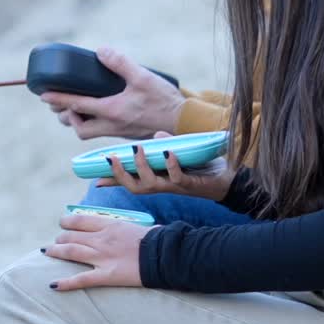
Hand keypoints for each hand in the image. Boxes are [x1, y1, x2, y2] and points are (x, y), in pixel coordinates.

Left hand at [41, 47, 184, 139]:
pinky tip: (99, 109)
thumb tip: (101, 51)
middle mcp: (112, 125)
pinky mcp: (126, 134)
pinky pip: (102, 131)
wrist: (184, 122)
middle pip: (79, 129)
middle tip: (62, 102)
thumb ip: (120, 63)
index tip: (43, 95)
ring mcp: (119, 132)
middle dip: (67, 116)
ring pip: (89, 133)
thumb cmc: (164, 101)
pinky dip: (93, 121)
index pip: (77, 105)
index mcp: (112, 111)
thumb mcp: (143, 77)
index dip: (58, 99)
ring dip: (79, 121)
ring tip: (78, 106)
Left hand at [43, 211, 149, 290]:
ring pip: (70, 251)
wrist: (164, 255)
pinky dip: (65, 282)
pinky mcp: (106, 275)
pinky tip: (52, 284)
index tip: (63, 223)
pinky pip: (81, 279)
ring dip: (56, 251)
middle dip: (61, 238)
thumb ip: (127, 228)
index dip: (67, 221)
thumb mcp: (139, 226)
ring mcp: (102, 257)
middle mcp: (101, 239)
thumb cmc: (157, 240)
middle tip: (57, 241)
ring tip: (47, 251)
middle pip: (72, 235)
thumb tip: (127, 230)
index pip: (80, 220)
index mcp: (110, 225)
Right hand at [97, 139, 234, 202]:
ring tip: (137, 149)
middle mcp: (163, 185)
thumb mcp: (180, 152)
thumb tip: (156, 136)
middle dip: (120, 174)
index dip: (112, 180)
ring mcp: (176, 186)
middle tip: (111, 158)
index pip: (130, 181)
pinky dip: (171, 165)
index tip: (93, 178)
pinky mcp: (191, 184)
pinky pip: (177, 178)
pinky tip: (168, 153)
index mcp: (157, 178)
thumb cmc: (203, 166)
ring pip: (151, 184)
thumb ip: (166, 145)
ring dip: (141, 167)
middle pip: (134, 187)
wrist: (230, 178)